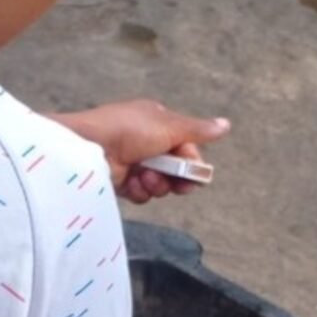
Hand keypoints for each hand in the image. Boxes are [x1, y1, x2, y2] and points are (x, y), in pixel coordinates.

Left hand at [50, 99, 230, 204]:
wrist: (90, 147)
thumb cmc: (129, 129)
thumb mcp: (169, 126)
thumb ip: (197, 130)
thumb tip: (226, 125)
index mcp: (158, 123)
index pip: (186, 146)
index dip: (191, 161)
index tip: (192, 171)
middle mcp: (147, 143)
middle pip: (175, 168)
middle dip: (174, 177)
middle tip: (174, 183)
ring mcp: (133, 163)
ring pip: (159, 184)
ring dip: (156, 183)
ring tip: (144, 176)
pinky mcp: (121, 182)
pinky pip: (141, 193)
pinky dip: (140, 191)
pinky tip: (132, 183)